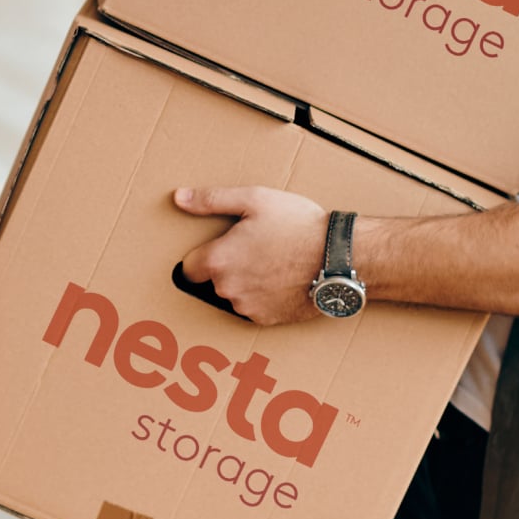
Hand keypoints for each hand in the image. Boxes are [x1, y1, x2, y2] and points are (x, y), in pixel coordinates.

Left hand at [175, 187, 327, 325]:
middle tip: (256, 247)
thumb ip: (212, 200)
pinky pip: (255, 308)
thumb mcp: (254, 200)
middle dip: (228, 266)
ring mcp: (247, 308)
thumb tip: (179, 198)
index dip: (203, 254)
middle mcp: (227, 290)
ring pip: (235, 295)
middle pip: (214, 280)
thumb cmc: (298, 225)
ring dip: (246, 282)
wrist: (338, 258)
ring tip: (273, 261)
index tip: (222, 245)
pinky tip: (282, 278)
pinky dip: (264, 296)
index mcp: (218, 261)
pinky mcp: (267, 320)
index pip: (188, 268)